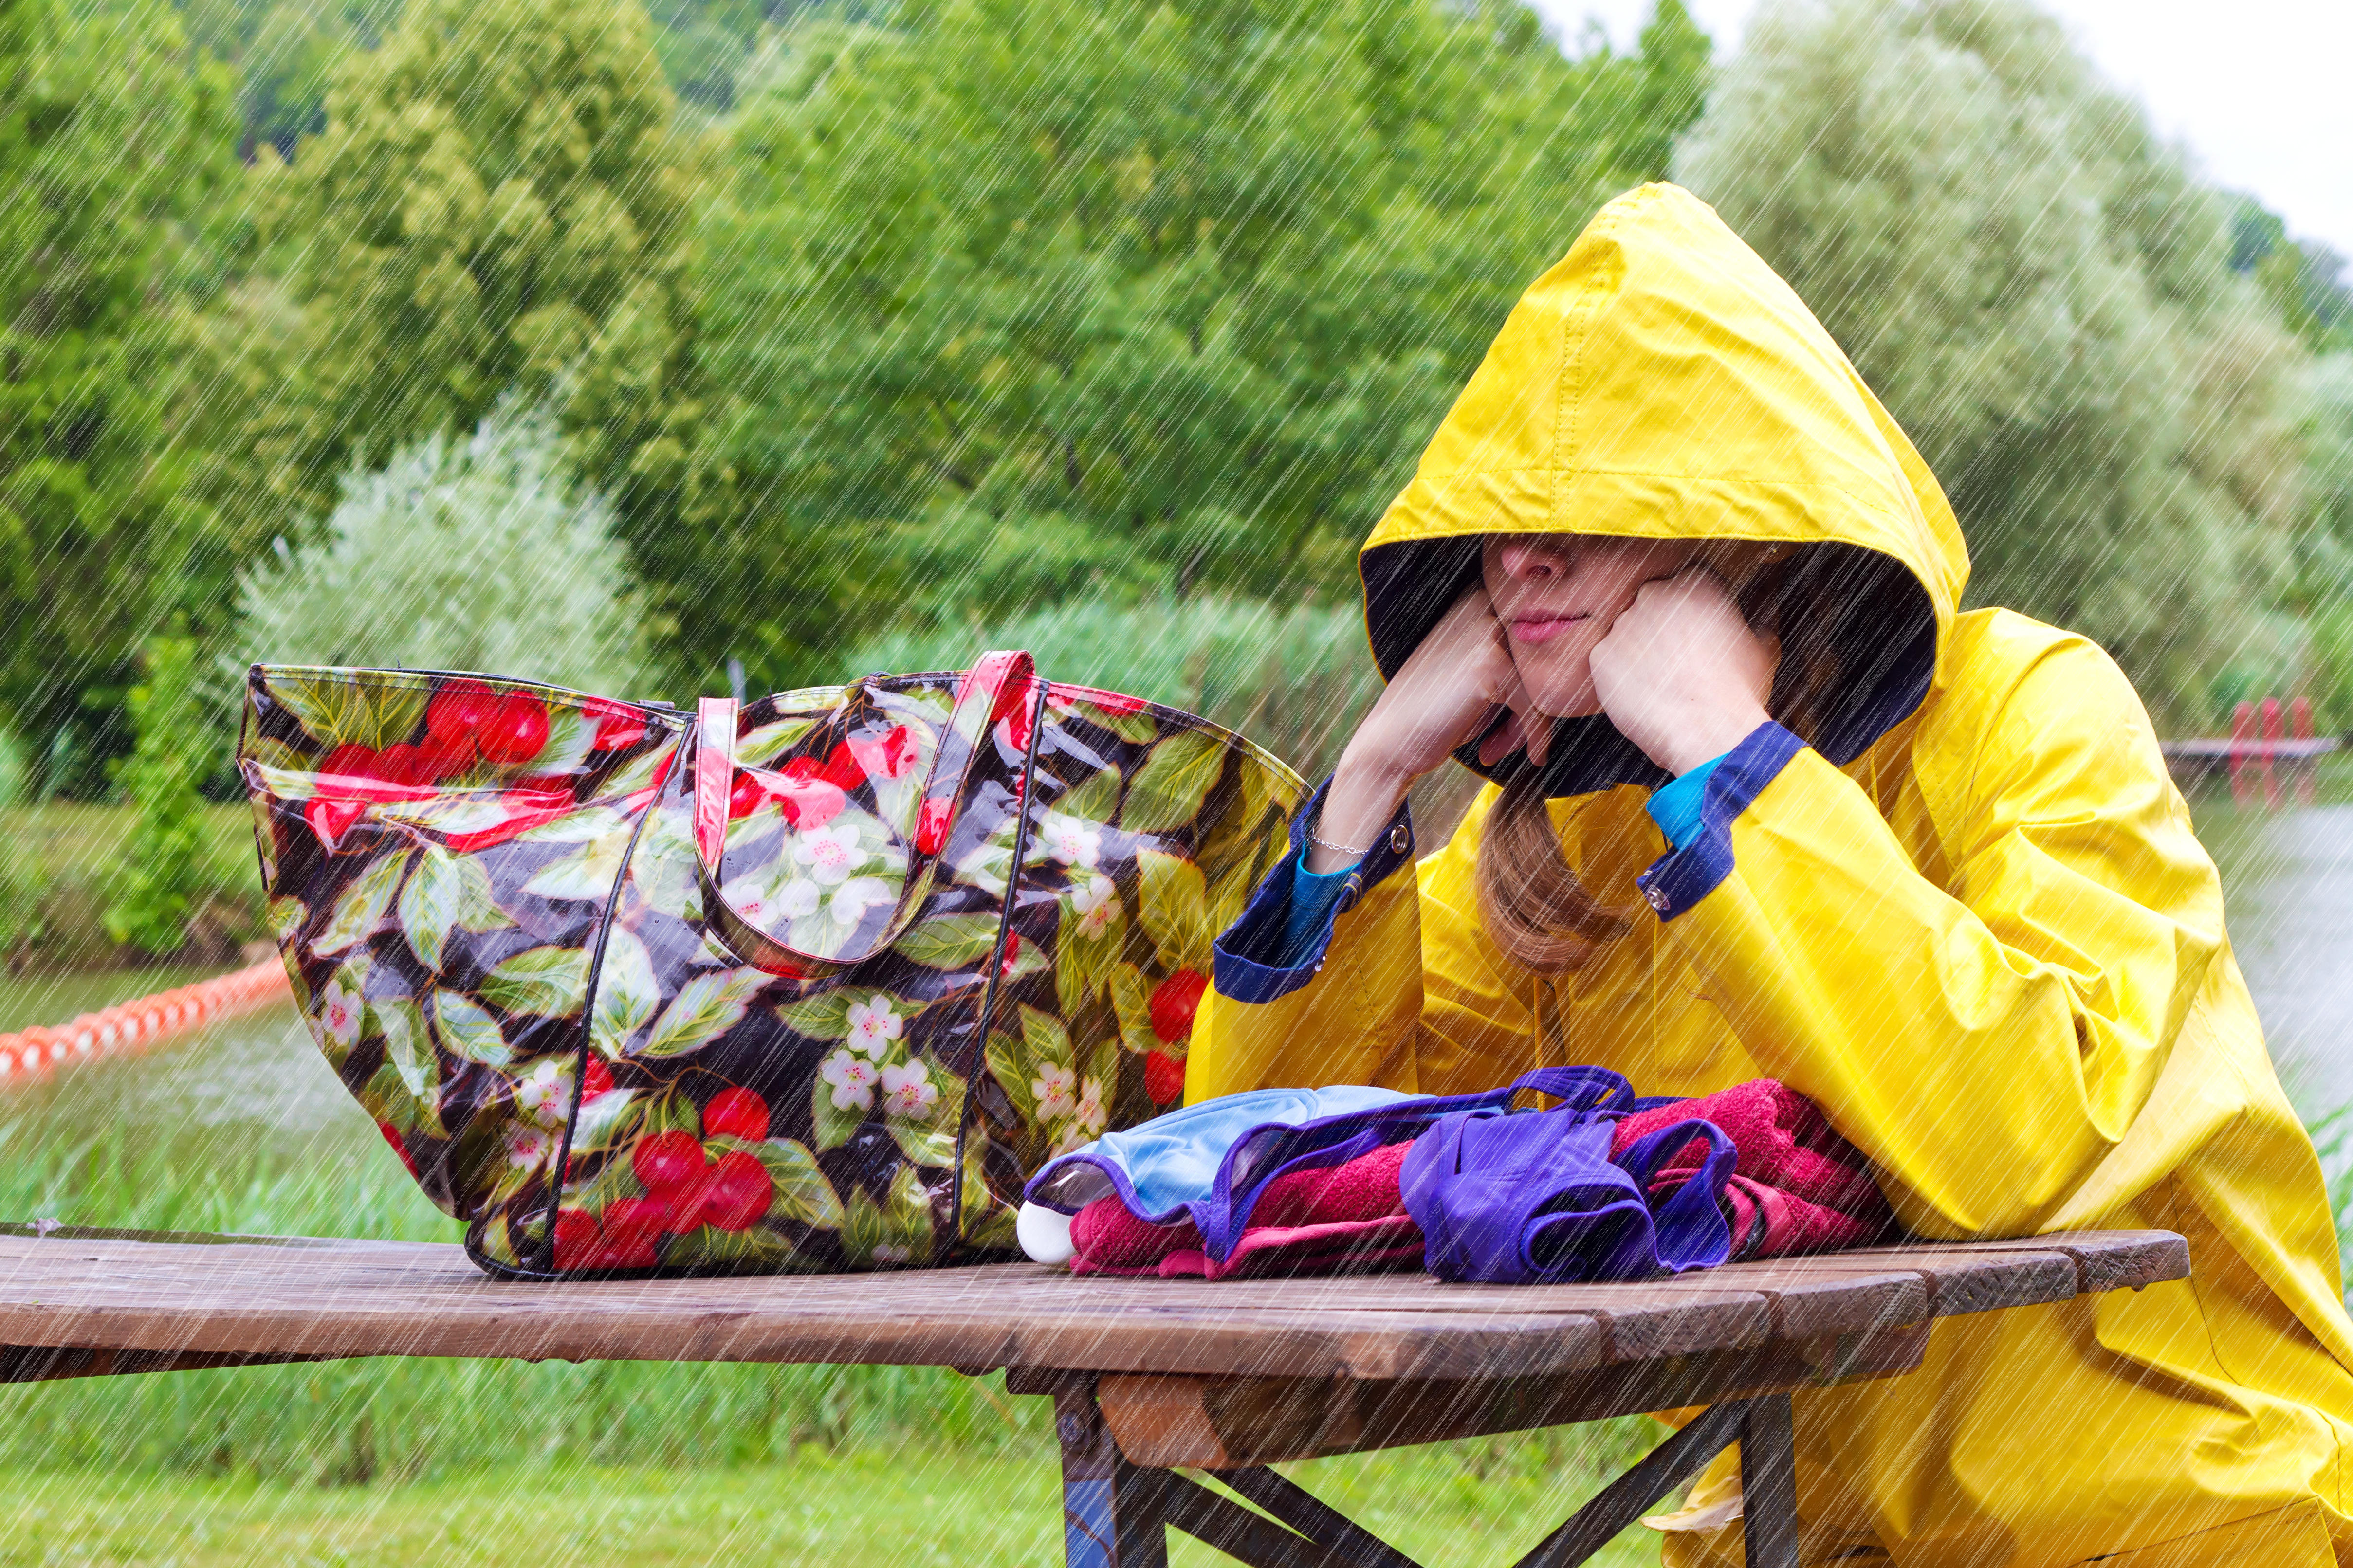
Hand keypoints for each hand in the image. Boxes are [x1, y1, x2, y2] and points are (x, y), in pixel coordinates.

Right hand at [1310, 590, 1549, 869]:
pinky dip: (1538, 735)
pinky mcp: (1493, 665)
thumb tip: (1573, 677)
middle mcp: (1482, 606)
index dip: (1531, 682)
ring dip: (1531, 722)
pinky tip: (1534, 756)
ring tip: (1503, 747)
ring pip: (1540, 681)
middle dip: (1530, 704)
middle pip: (1538, 658)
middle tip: (1506, 741)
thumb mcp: (1475, 678)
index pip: (1532, 639)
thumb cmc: (1433, 713)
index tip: (1522, 722)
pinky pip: (1536, 704)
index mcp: (1475, 600)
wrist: (1390, 741)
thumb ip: (1515, 665)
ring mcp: (1487, 633)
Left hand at [1588, 569, 1776, 775]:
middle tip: (1674, 662)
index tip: (1692, 634)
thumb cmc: (1740, 692)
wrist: (1709, 731)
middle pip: (1650, 605)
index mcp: (1697, 581)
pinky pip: (1605, 661)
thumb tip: (1763, 613)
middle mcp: (1655, 593)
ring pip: (1626, 634)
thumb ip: (1756, 620)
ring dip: (1637, 653)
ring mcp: (1623, 622)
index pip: (1685, 584)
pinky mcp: (1600, 654)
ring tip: (1659, 684)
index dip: (1688, 613)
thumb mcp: (1763, 647)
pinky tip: (1640, 695)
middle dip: (1659, 629)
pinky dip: (1618, 676)